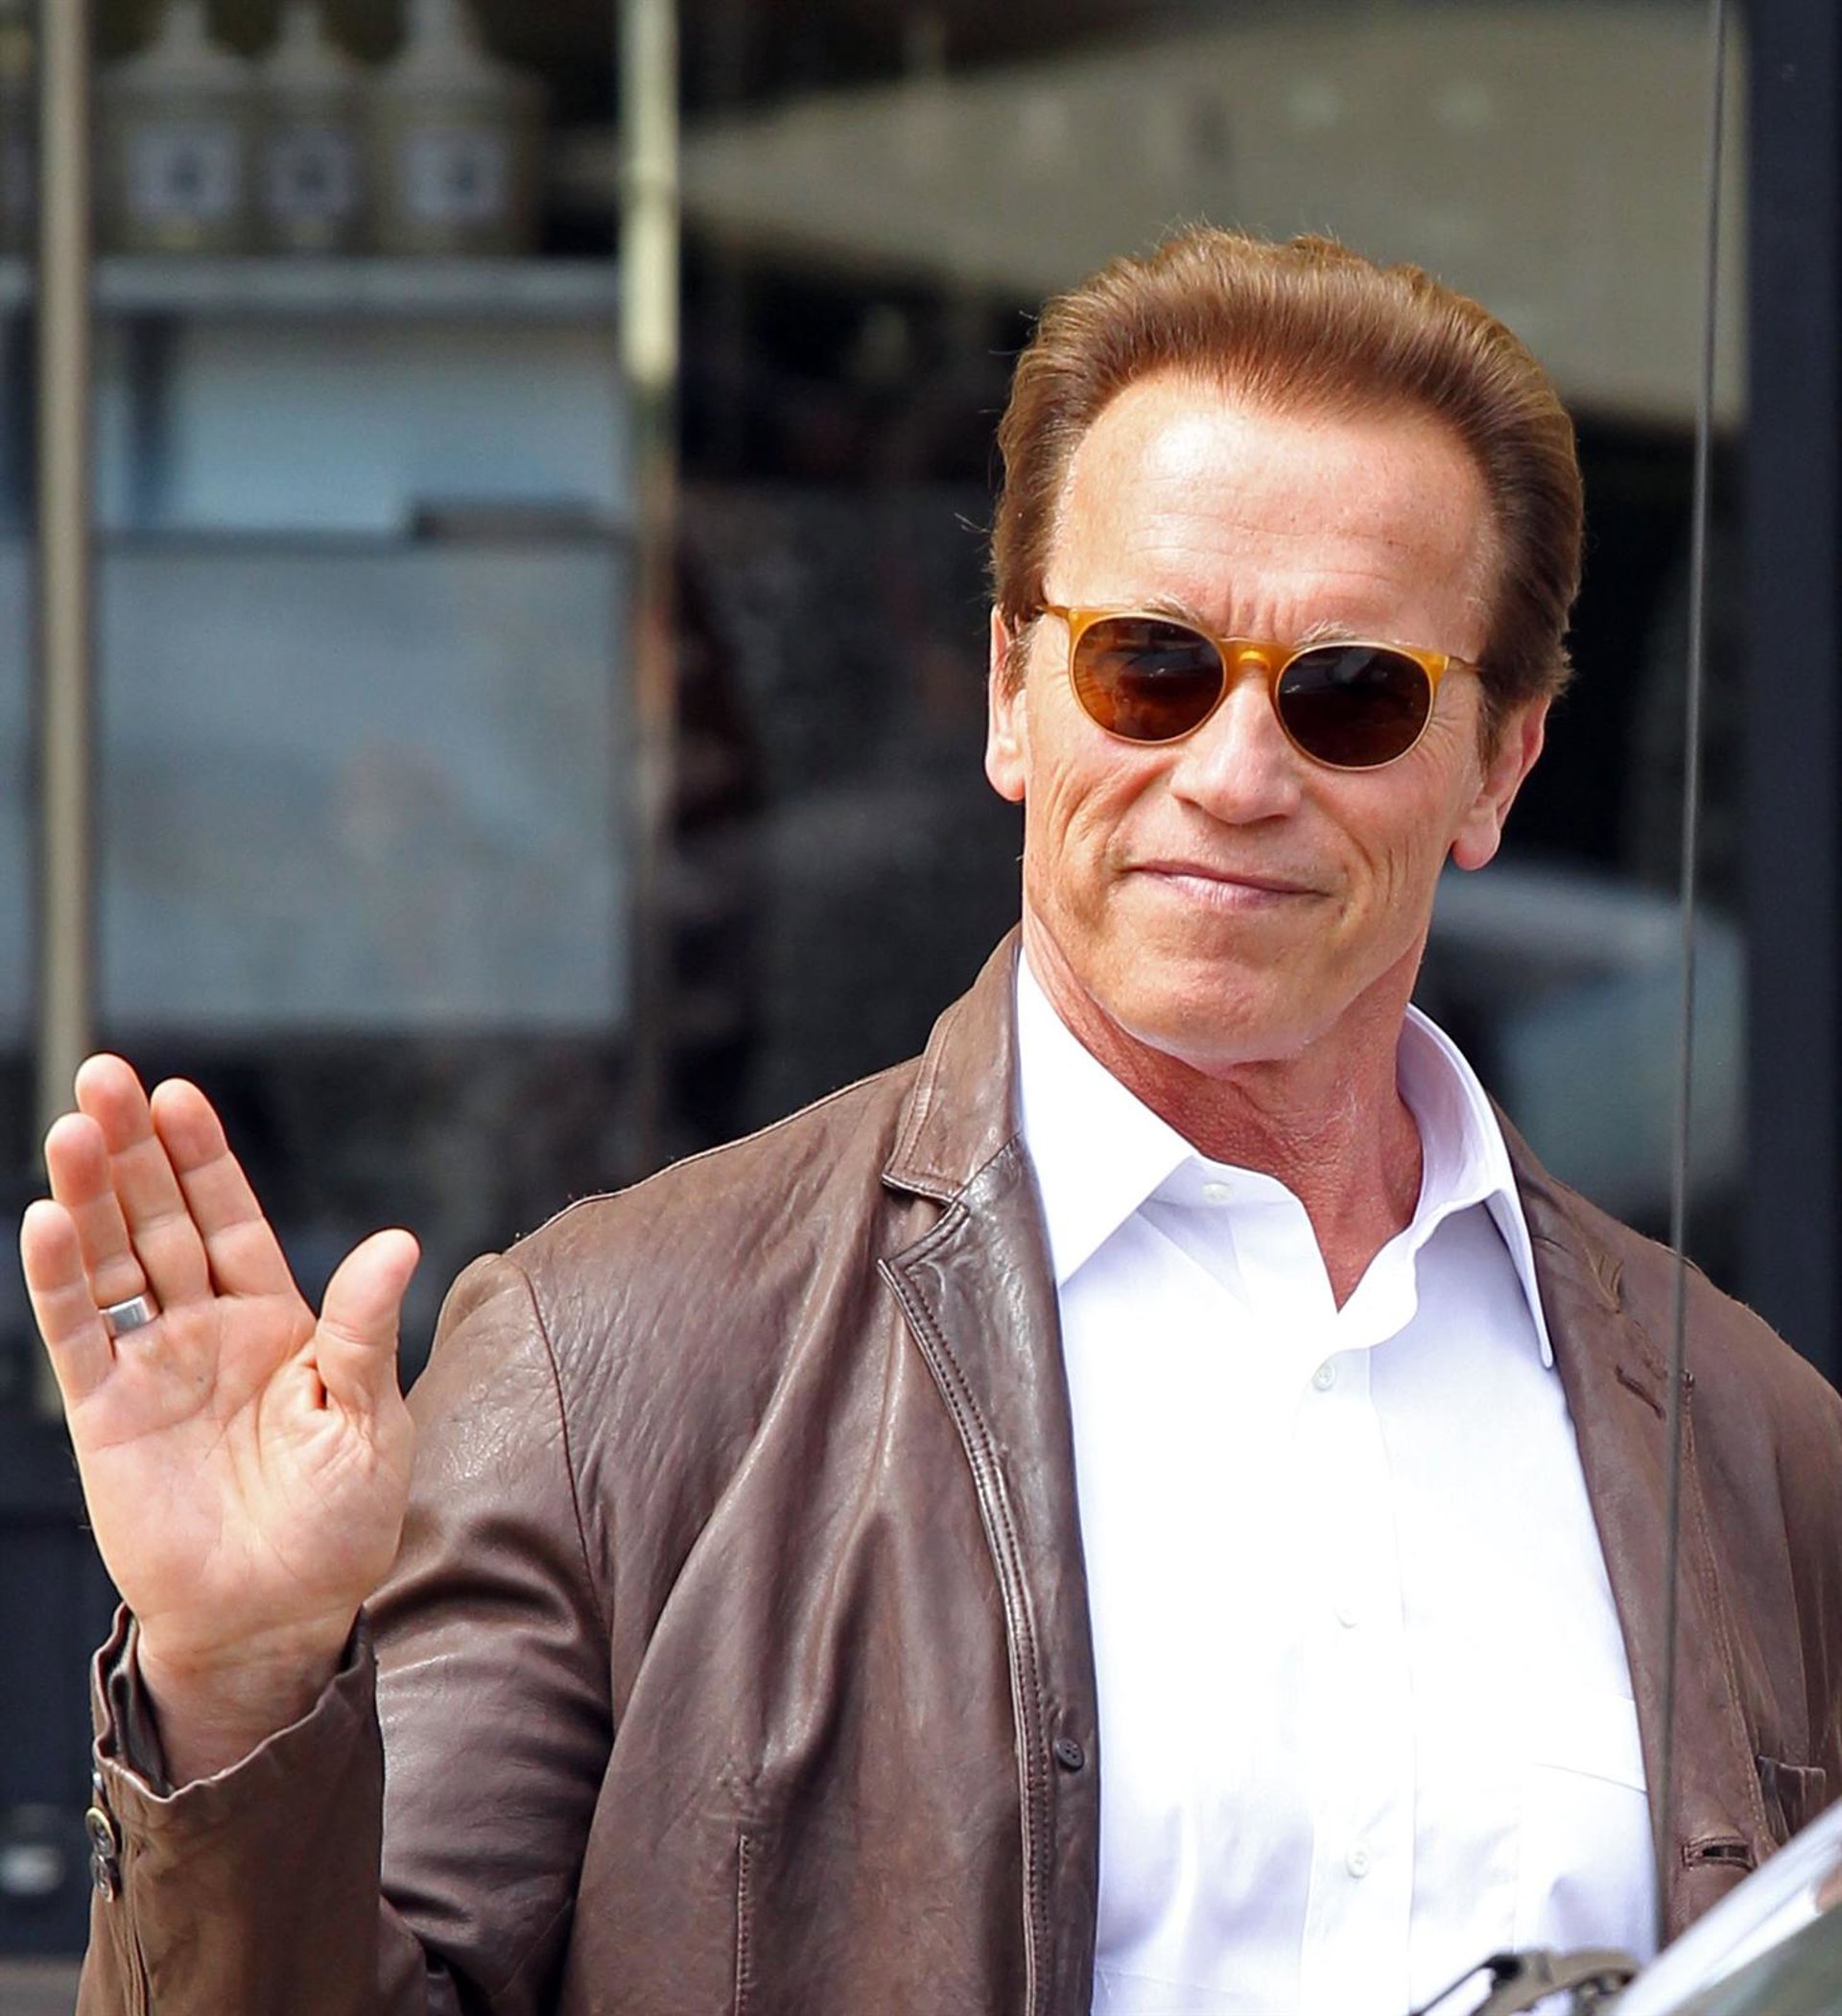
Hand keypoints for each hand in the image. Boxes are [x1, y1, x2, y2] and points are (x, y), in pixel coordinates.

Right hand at [21, 1056, 418, 1773]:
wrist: (281, 1616)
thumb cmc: (338, 1522)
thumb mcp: (367, 1419)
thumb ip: (363, 1330)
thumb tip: (397, 1239)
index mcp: (278, 1320)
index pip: (231, 1218)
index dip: (202, 1158)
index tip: (177, 1094)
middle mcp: (208, 1331)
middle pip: (160, 1221)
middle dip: (134, 1151)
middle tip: (106, 1077)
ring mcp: (153, 1369)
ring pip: (111, 1264)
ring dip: (89, 1197)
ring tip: (72, 1127)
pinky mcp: (107, 1417)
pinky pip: (76, 1337)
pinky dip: (57, 1281)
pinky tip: (45, 1220)